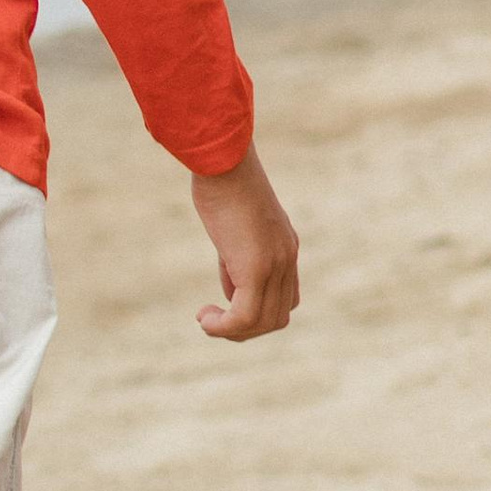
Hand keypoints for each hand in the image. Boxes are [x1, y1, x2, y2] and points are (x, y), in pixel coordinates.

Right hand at [190, 146, 300, 341]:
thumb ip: (235, 259)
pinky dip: (223, 327)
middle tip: (213, 320)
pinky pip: (245, 317)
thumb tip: (230, 291)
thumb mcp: (231, 226)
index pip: (286, 299)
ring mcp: (275, 264)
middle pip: (278, 318)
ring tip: (206, 320)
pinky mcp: (255, 268)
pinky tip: (203, 317)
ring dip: (231, 331)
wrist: (223, 159)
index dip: (258, 312)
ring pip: (263, 323)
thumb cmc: (221, 182)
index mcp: (286, 247)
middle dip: (244, 329)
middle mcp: (287, 258)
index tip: (226, 304)